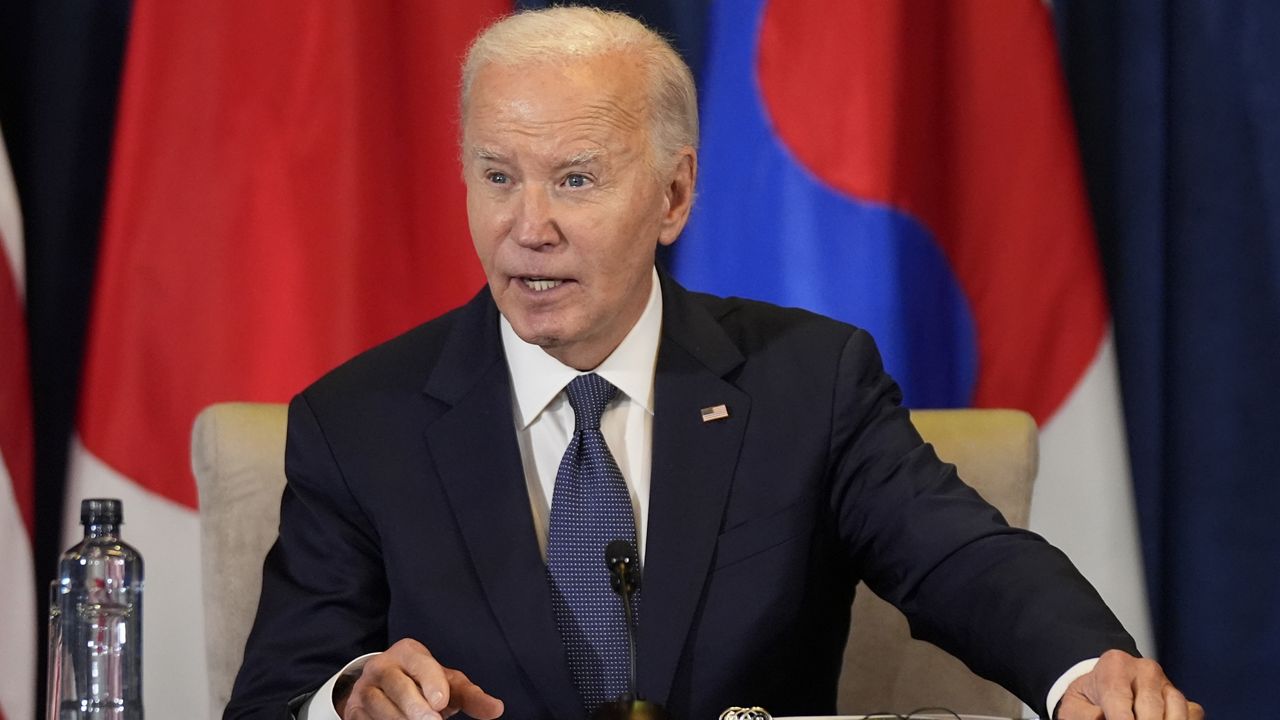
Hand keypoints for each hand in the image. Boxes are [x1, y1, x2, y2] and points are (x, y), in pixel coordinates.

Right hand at [338, 638, 504, 719]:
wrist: (383, 691)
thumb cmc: (424, 685)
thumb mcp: (448, 685)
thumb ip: (471, 696)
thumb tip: (497, 709)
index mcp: (408, 652)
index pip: (420, 663)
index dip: (430, 681)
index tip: (441, 702)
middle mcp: (382, 666)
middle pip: (397, 686)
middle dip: (415, 707)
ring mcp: (364, 688)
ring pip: (377, 705)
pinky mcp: (353, 710)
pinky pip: (364, 719)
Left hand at [1057, 649, 1203, 719]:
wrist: (1103, 690)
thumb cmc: (1090, 700)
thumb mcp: (1076, 705)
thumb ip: (1085, 715)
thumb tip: (1102, 717)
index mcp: (1114, 665)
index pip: (1119, 698)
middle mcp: (1145, 670)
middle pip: (1150, 709)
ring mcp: (1166, 684)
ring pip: (1177, 711)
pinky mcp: (1182, 699)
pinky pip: (1193, 713)